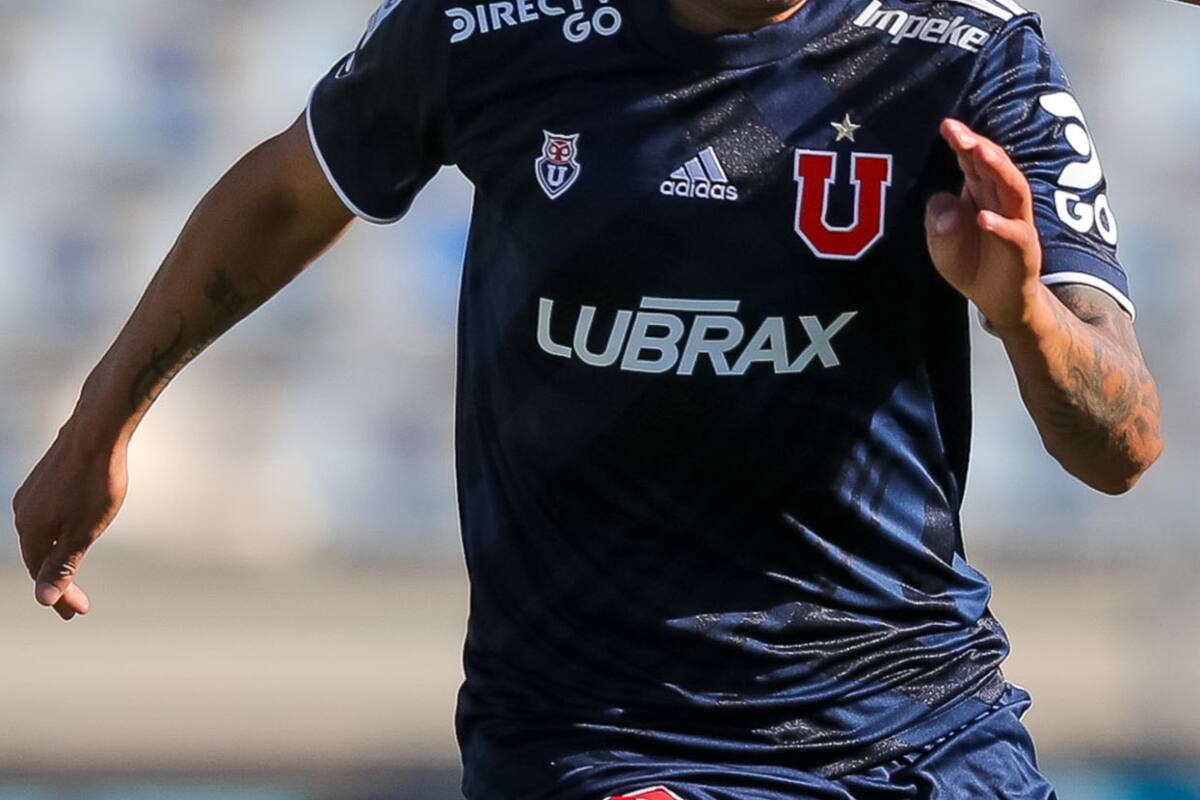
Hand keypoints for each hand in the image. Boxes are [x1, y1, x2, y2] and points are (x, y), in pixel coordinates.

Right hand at [12, 419, 128, 619]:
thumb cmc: (95, 480)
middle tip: (77, 604)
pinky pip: (47, 516)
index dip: (60, 596)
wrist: (97, 429)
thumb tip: (43, 599)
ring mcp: (33, 493)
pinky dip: (59, 533)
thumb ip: (64, 564)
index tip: (77, 613)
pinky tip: (70, 534)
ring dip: (57, 557)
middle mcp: (23, 511)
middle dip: (57, 581)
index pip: (41, 573)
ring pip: (42, 535)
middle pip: (38, 556)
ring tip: (72, 573)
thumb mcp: (84, 529)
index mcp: (29, 528)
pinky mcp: (46, 479)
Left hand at [925, 119, 1051, 332]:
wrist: (998, 301)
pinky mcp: (1024, 251)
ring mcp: (1017, 224)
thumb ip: (937, 221)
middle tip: (960, 131)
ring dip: (997, 170)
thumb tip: (943, 201)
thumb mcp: (940, 243)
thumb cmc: (970, 263)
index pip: (972, 163)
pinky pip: (1016, 235)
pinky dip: (1000, 226)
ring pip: (1013, 190)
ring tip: (979, 153)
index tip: (947, 125)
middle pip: (994, 169)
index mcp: (980, 194)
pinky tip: (983, 217)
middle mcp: (1001, 203)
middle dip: (978, 147)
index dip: (962, 143)